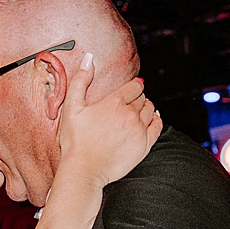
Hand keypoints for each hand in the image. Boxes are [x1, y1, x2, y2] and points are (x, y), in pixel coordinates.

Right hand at [57, 54, 161, 187]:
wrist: (84, 170)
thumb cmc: (75, 141)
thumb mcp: (72, 107)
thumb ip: (80, 80)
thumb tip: (89, 58)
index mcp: (114, 102)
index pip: (134, 86)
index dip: (134, 85)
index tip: (133, 87)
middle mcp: (130, 114)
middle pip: (142, 98)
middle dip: (138, 97)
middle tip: (133, 100)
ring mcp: (139, 130)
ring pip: (150, 110)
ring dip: (147, 107)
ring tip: (140, 109)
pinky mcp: (145, 145)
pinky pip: (158, 127)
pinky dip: (157, 120)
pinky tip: (153, 118)